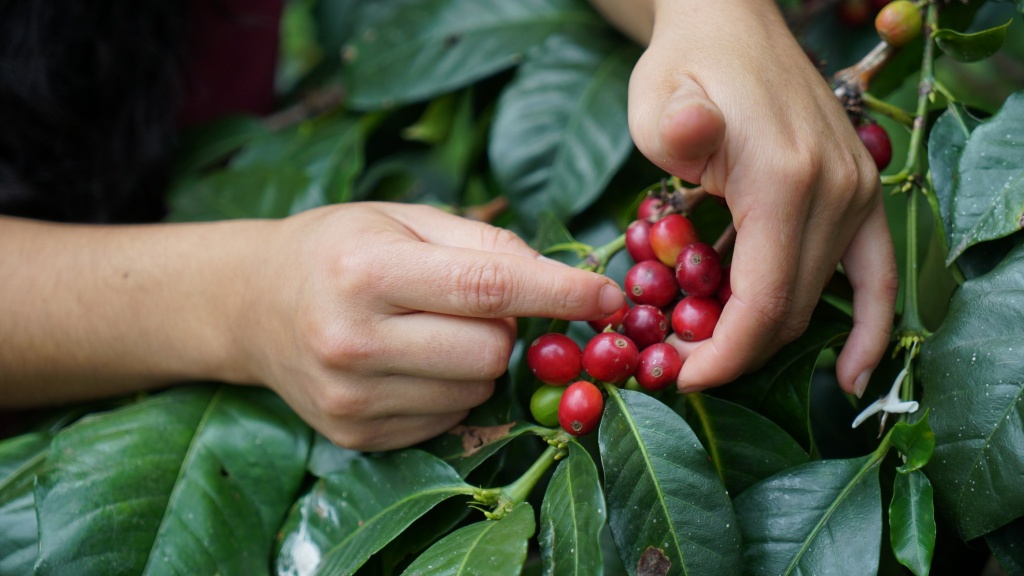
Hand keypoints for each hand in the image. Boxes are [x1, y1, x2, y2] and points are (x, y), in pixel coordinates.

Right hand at [235, 203, 624, 450]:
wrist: (254, 307)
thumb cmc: (339, 249)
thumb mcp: (404, 220)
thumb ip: (484, 243)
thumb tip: (561, 277)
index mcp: (368, 270)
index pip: (488, 286)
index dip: (561, 292)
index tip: (611, 296)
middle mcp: (354, 339)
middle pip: (492, 349)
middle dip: (506, 326)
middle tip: (472, 303)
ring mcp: (352, 396)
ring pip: (477, 389)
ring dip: (479, 360)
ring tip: (433, 330)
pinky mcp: (355, 435)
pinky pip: (449, 419)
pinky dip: (452, 390)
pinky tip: (414, 362)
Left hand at [625, 0, 897, 395]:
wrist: (732, 27)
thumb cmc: (685, 68)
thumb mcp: (660, 96)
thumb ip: (675, 127)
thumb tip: (692, 134)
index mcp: (785, 179)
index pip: (763, 301)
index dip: (722, 356)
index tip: (677, 378)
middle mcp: (836, 191)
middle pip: (791, 310)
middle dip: (732, 353)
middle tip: (676, 366)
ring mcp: (857, 192)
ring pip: (820, 300)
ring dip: (768, 337)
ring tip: (715, 355)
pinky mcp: (861, 193)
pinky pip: (876, 276)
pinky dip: (866, 327)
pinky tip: (850, 373)